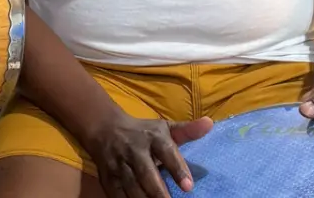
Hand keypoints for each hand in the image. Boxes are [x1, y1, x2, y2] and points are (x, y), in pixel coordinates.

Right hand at [84, 111, 213, 196]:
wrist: (104, 128)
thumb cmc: (142, 132)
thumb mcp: (164, 128)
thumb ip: (187, 131)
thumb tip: (210, 124)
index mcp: (152, 136)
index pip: (166, 152)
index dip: (177, 169)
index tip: (189, 187)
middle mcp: (134, 149)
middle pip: (147, 174)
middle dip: (159, 192)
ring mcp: (118, 164)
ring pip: (132, 186)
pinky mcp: (107, 176)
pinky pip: (117, 194)